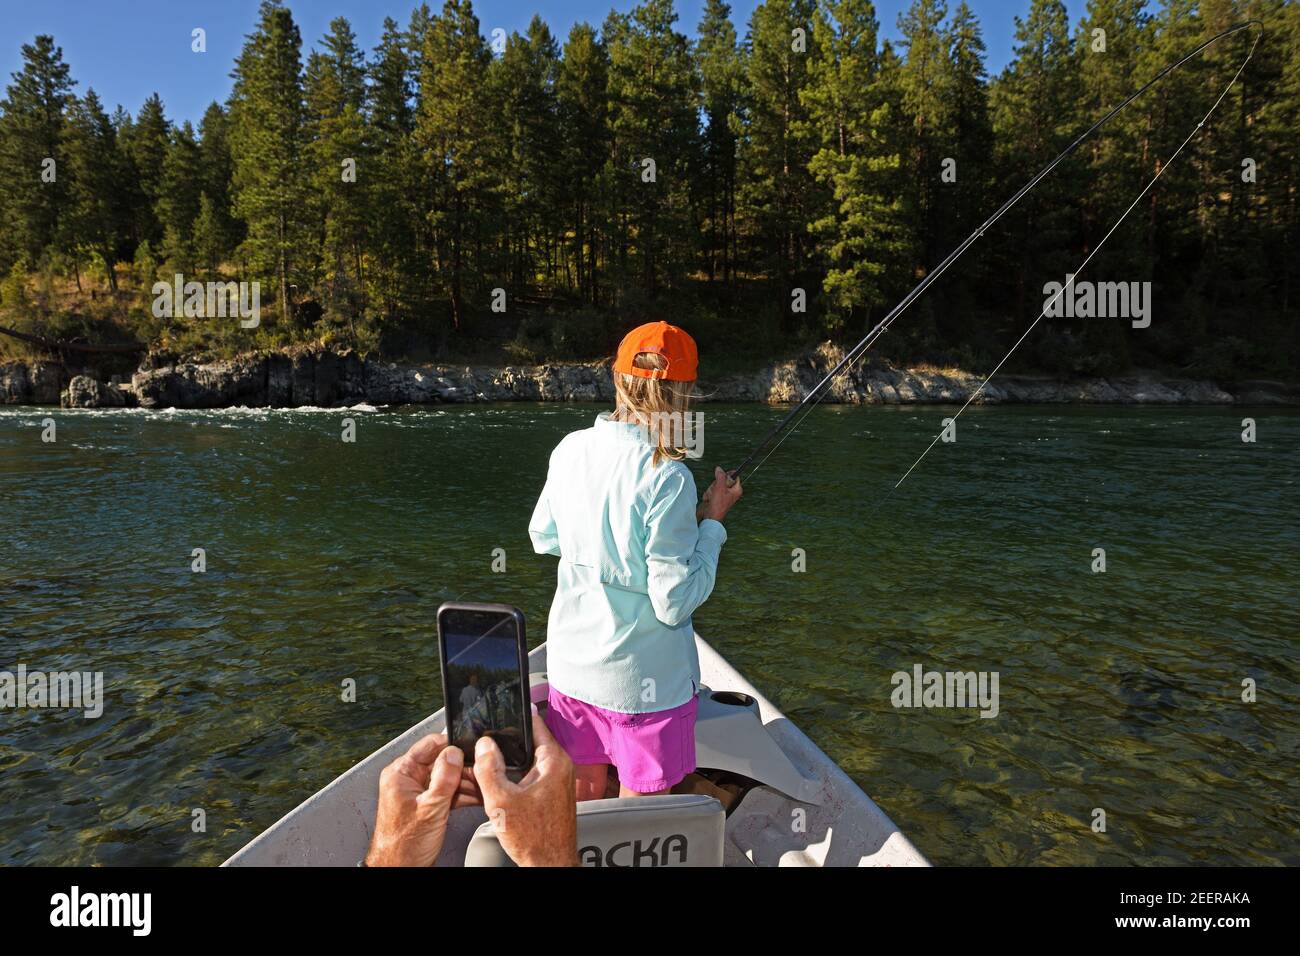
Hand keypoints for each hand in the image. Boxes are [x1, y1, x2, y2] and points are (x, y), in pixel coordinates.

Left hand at [365, 733, 481, 866]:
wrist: (399, 870)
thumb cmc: (404, 846)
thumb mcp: (430, 808)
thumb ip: (444, 778)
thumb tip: (454, 753)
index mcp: (401, 773)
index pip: (429, 745)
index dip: (452, 746)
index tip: (472, 749)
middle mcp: (408, 779)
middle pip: (442, 761)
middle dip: (464, 768)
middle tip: (482, 773)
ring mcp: (418, 792)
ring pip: (447, 777)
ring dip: (466, 783)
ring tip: (483, 787)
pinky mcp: (427, 804)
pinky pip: (447, 792)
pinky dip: (461, 795)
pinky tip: (476, 797)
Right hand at [472, 713, 578, 866]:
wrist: (549, 864)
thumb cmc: (534, 839)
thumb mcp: (500, 801)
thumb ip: (489, 769)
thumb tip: (485, 744)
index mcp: (553, 761)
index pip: (535, 724)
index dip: (515, 716)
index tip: (500, 710)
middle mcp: (560, 767)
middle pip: (529, 742)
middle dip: (507, 743)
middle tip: (486, 745)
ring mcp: (557, 780)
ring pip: (528, 760)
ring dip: (510, 763)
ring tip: (490, 767)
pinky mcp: (552, 793)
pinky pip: (531, 775)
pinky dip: (516, 777)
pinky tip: (501, 786)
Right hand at [699, 466, 742, 523]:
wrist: (710, 516)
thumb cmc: (718, 505)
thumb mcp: (720, 487)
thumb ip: (720, 476)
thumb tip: (719, 469)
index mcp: (736, 489)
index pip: (734, 476)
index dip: (727, 474)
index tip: (722, 475)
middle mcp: (731, 492)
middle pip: (722, 479)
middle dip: (716, 484)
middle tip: (716, 490)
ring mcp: (723, 494)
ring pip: (715, 484)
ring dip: (711, 489)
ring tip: (712, 497)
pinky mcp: (716, 497)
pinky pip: (711, 490)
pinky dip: (709, 494)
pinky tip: (709, 499)